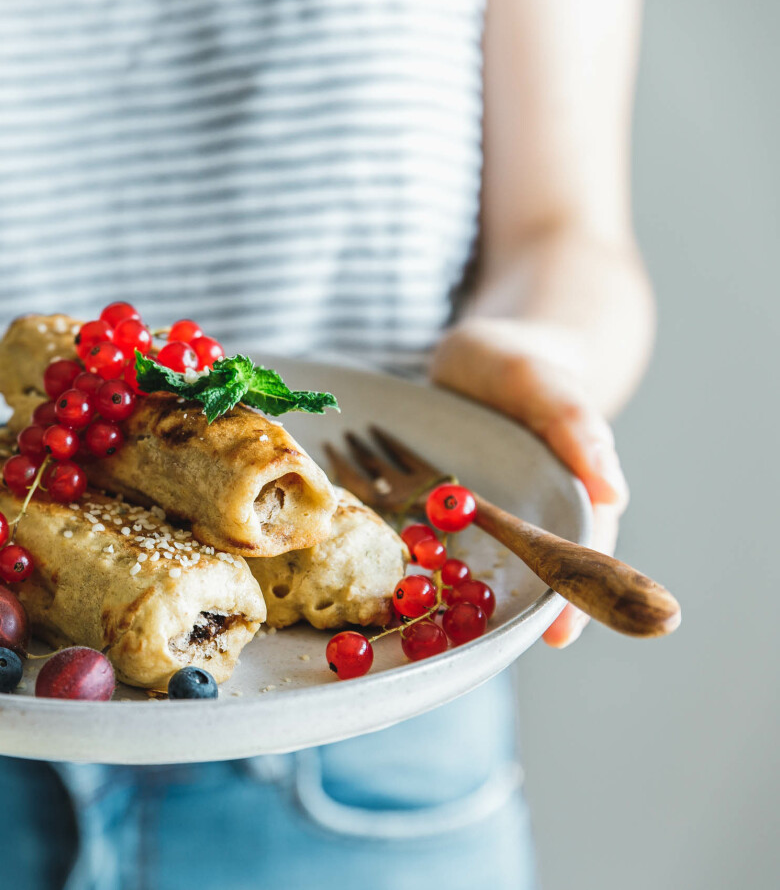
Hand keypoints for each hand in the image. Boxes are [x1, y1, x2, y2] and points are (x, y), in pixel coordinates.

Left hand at [430, 317, 628, 647]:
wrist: (477, 355)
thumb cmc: (524, 367)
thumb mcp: (546, 385)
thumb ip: (577, 429)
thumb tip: (613, 492)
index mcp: (567, 494)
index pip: (582, 554)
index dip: (574, 598)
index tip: (558, 635)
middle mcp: (526, 515)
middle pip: (528, 574)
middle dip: (510, 615)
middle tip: (488, 649)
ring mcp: (480, 518)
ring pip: (476, 569)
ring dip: (460, 600)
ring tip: (436, 636)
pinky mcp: (438, 511)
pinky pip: (428, 544)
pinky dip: (414, 564)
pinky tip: (391, 585)